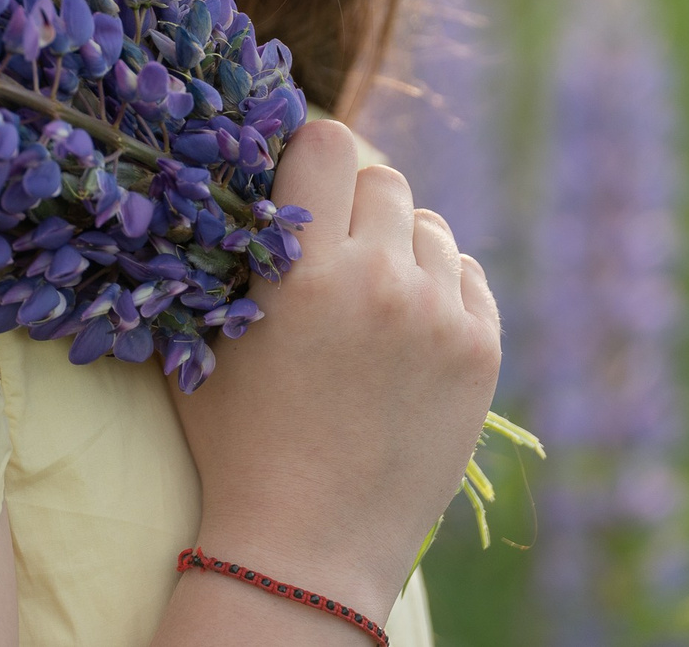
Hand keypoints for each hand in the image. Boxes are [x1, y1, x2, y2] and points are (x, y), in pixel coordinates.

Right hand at [168, 119, 501, 623]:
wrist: (308, 547)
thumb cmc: (237, 442)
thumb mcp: (207, 337)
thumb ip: (226, 252)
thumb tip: (234, 179)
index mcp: (302, 269)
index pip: (325, 142)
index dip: (306, 157)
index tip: (295, 186)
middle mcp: (378, 280)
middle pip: (381, 177)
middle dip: (351, 205)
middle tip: (328, 253)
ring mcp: (439, 315)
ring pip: (427, 224)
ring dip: (396, 246)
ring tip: (366, 301)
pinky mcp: (481, 349)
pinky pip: (465, 272)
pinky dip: (436, 286)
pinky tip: (403, 328)